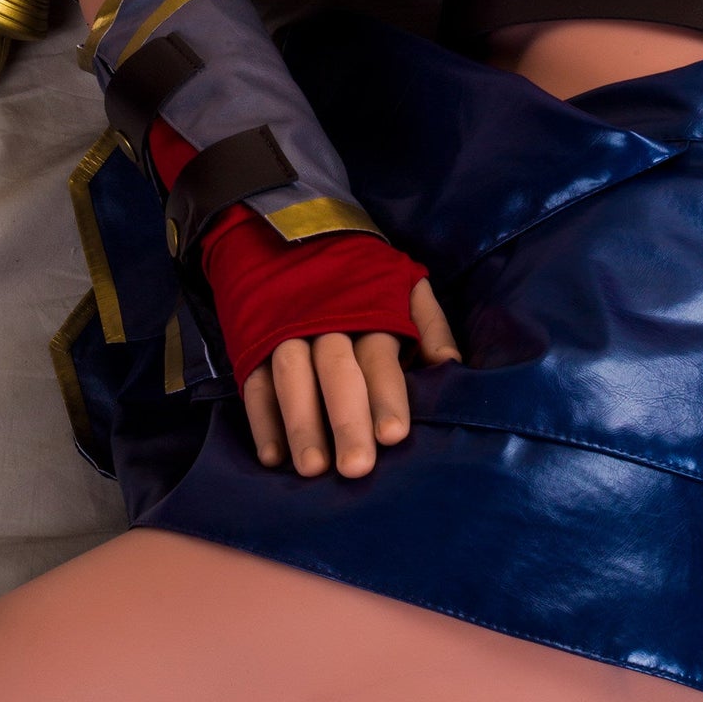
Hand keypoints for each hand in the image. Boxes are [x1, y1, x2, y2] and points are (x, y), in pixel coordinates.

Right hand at [242, 274, 459, 478]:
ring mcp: (284, 329)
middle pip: (336, 371)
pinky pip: (254, 382)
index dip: (386, 395)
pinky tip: (273, 458)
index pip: (378, 356)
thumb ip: (428, 323)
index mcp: (366, 308)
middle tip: (357, 467)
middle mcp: (325, 321)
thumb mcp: (402, 282)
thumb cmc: (359, 275)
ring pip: (291, 377)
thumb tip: (450, 365)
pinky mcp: (252, 341)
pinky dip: (261, 420)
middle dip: (347, 419)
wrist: (290, 232)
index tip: (394, 436)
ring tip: (313, 470)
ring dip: (301, 424)